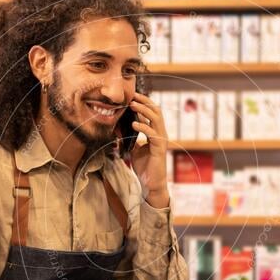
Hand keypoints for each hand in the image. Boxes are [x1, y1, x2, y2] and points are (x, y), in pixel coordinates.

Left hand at [128, 92, 169, 207]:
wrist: (150, 183)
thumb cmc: (144, 166)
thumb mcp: (134, 149)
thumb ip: (130, 138)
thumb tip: (118, 128)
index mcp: (156, 132)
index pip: (152, 113)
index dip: (144, 103)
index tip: (132, 96)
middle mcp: (161, 134)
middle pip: (156, 112)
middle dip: (145, 102)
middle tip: (133, 96)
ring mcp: (161, 141)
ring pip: (156, 120)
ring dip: (144, 111)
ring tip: (133, 106)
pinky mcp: (159, 149)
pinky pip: (153, 134)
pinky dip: (144, 127)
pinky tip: (134, 125)